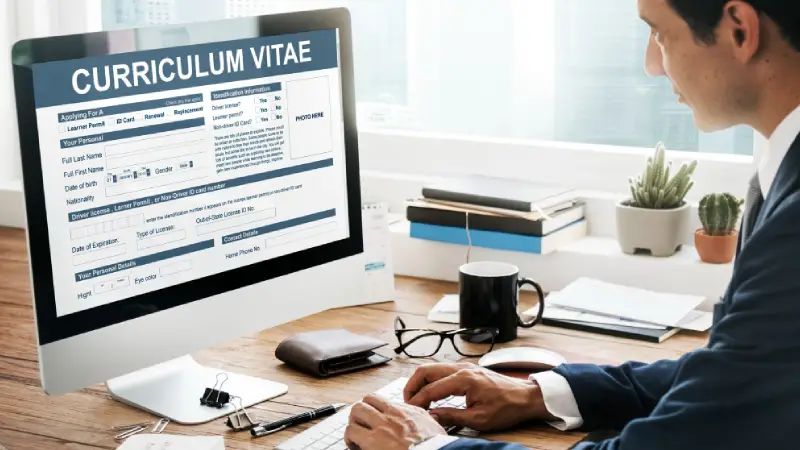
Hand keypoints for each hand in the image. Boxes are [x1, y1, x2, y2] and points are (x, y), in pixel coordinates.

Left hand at [344, 393, 446, 449]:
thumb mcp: (435, 428)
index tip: (374, 418)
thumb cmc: (435, 448)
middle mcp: (393, 415)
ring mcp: (382, 426)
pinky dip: (349, 439)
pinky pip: (351, 431)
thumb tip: (431, 418)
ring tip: (356, 436)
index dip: (375, 409)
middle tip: (361, 425)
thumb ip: (426, 420)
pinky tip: (355, 447)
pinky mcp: (372, 441)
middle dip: (361, 412)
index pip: (383, 400)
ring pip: (356, 411)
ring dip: (353, 423)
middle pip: (367, 400)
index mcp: (409, 412)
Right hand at [404, 362, 554, 431]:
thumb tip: (432, 417)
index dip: (417, 401)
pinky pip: (442, 371)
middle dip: (412, 386)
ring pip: (432, 368)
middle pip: (425, 371)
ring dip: (421, 382)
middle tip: (408, 403)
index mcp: (463, 379)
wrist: (526, 397)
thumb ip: (452, 417)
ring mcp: (464, 367)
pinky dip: (431, 381)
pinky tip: (431, 394)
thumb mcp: (479, 419)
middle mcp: (462, 368)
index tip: (410, 411)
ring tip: (417, 400)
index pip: (431, 389)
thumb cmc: (507, 407)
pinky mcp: (467, 370)